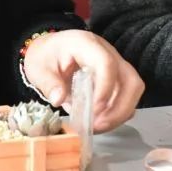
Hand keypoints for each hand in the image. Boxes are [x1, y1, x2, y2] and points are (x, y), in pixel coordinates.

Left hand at [22, 29, 143, 131]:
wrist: (50, 49)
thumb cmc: (46, 56)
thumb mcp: (38, 67)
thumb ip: (47, 83)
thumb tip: (58, 99)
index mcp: (86, 44)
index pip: (106, 63)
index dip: (105, 88)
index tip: (94, 110)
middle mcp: (107, 51)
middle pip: (130, 78)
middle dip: (120, 107)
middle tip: (98, 124)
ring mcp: (115, 64)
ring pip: (133, 89)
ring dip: (120, 112)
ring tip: (98, 126)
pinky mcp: (117, 77)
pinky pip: (127, 96)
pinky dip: (118, 112)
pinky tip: (100, 121)